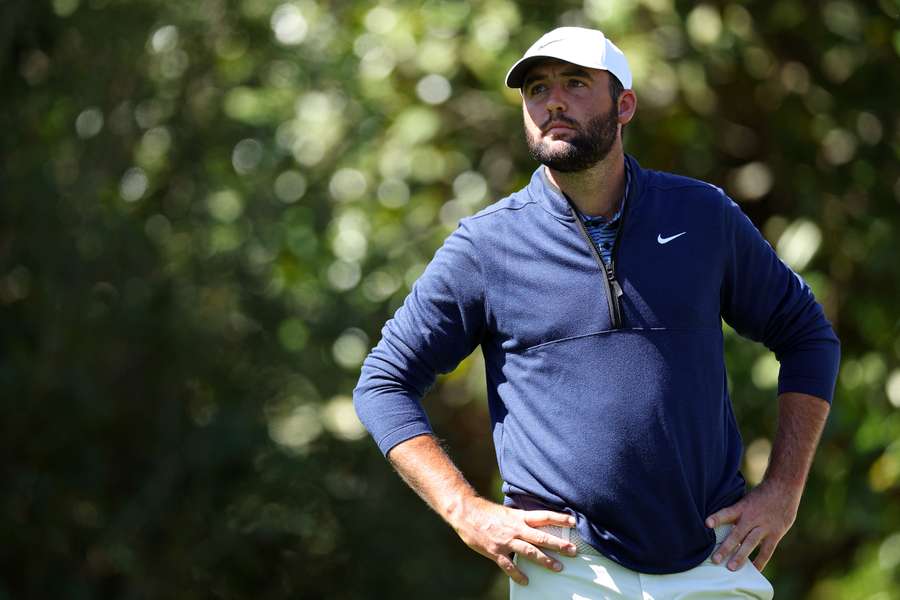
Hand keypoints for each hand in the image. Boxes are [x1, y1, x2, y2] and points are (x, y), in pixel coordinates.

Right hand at [448, 495, 577, 585]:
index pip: (543, 516)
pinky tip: (526, 581)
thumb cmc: (487, 512)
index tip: (574, 522)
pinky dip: (518, 574)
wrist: (466, 513)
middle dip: (559, 544)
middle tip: (573, 551)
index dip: (559, 518)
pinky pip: (509, 565)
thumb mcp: (507, 512)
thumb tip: (534, 524)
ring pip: (530, 552)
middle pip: (541, 537)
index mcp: (519, 517)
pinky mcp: (495, 551)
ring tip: (558, 568)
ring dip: (545, 560)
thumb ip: (520, 519)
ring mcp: (506, 541)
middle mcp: (516, 528)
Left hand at [705, 480, 801, 571]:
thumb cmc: (760, 495)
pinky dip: (761, 560)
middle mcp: (752, 517)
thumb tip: (720, 525)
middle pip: (737, 534)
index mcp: (742, 507)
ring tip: (731, 568)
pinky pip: (767, 550)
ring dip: (741, 556)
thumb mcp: (746, 499)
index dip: (717, 518)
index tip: (707, 524)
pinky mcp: (775, 533)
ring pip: (751, 543)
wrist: (784, 488)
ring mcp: (764, 526)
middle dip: (726, 547)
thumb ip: (736, 512)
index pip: (727, 512)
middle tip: (715, 560)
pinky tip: (754, 570)